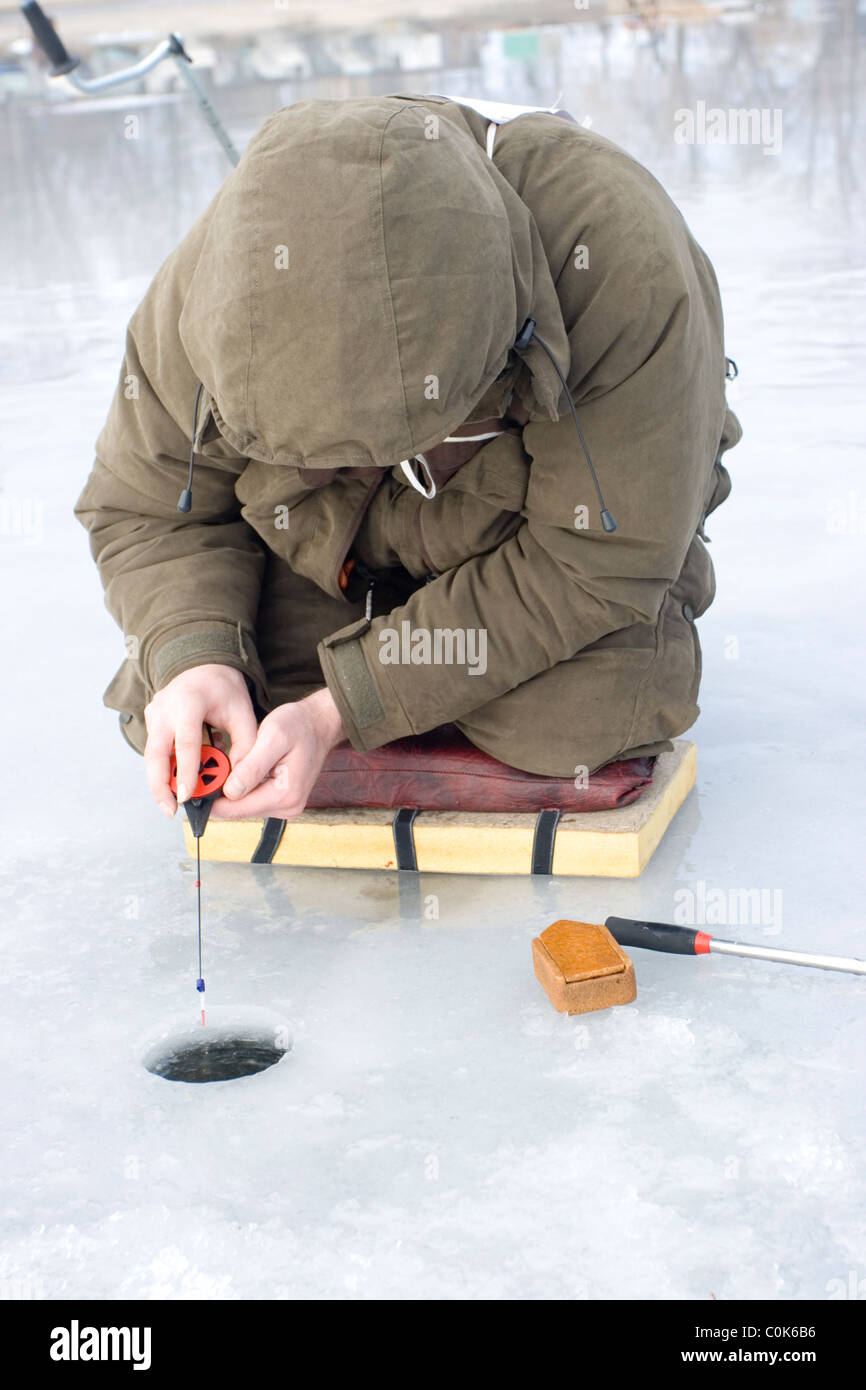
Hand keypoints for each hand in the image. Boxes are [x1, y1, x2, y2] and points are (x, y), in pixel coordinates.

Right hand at [144, 663, 257, 817]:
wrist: (205, 667)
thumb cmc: (225, 691)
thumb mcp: (243, 715)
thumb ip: (246, 747)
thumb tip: (239, 781)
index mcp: (189, 703)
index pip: (186, 744)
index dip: (186, 772)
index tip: (188, 797)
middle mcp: (165, 708)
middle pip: (155, 753)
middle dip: (160, 786)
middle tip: (171, 811)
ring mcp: (154, 713)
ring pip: (151, 755)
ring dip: (160, 781)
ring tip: (171, 805)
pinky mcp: (151, 720)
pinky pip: (155, 750)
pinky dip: (163, 769)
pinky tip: (174, 785)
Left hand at [210, 687, 344, 821]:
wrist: (319, 723)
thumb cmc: (299, 725)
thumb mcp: (273, 737)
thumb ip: (252, 767)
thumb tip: (230, 792)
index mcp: (285, 795)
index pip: (237, 808)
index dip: (212, 797)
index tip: (195, 784)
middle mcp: (288, 807)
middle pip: (238, 809)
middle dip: (221, 792)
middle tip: (208, 769)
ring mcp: (286, 806)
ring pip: (243, 805)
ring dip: (231, 788)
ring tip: (227, 765)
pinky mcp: (282, 801)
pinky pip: (252, 799)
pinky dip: (242, 787)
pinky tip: (241, 770)